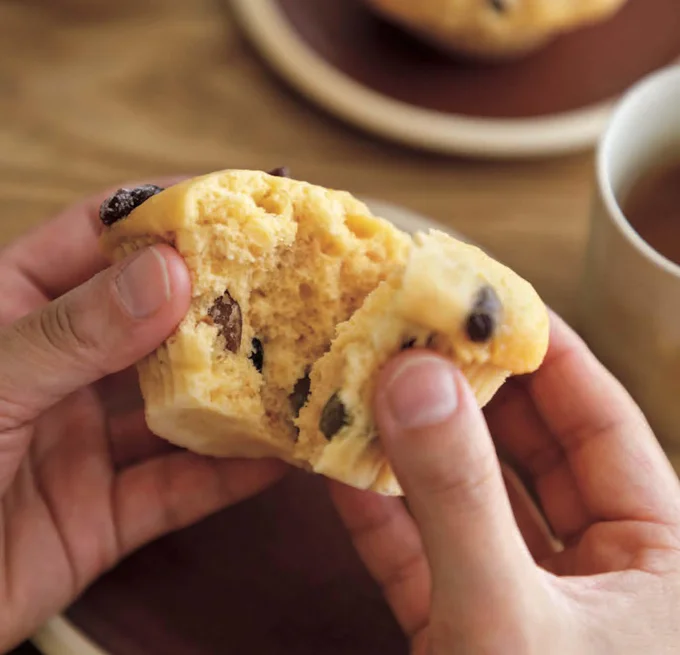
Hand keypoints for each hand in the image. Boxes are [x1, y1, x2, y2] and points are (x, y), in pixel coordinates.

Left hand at [0, 182, 285, 651]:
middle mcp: (58, 370)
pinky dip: (227, 476)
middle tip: (288, 283)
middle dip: (218, 303)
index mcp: (11, 313)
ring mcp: (84, 443)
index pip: (94, 238)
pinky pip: (178, 490)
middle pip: (152, 320)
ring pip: (176, 406)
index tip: (232, 206)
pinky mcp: (106, 515)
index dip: (161, 214)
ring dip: (234, 391)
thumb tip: (170, 272)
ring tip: (298, 364)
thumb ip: (73, 333)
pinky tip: (278, 455)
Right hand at [331, 313, 679, 653]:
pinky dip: (382, 516)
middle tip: (410, 338)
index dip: (544, 353)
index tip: (484, 300)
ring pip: (468, 500)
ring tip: (365, 389)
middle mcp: (598, 571)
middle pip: (527, 451)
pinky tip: (342, 471)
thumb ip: (460, 497)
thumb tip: (413, 378)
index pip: (602, 421)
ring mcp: (526, 601)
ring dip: (412, 452)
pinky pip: (423, 556)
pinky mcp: (464, 631)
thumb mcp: (508, 616)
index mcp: (662, 556)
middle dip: (463, 394)